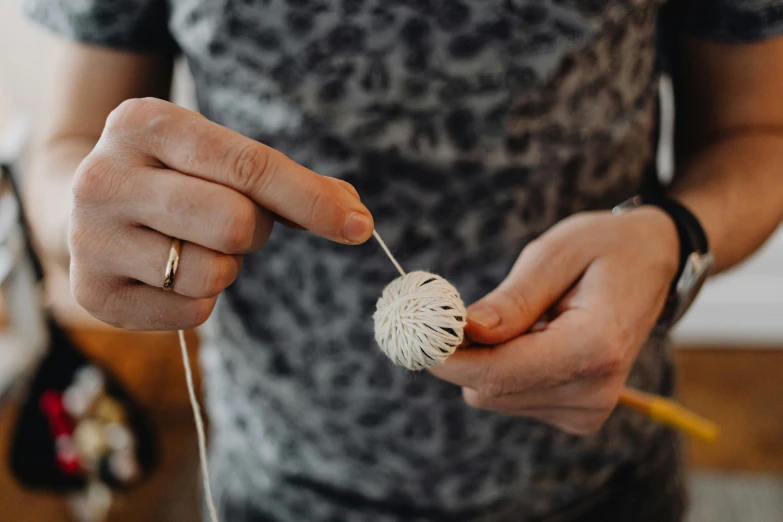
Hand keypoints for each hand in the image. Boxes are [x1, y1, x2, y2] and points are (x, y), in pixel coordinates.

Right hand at [69, 98, 372, 329]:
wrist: (88, 205)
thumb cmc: (177, 176)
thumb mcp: (219, 156)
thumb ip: (288, 183)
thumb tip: (357, 218)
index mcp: (143, 123)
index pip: (250, 166)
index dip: (312, 200)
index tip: (358, 225)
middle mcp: (104, 177)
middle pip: (236, 224)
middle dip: (255, 230)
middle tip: (232, 222)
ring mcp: (90, 238)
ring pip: (214, 273)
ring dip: (226, 266)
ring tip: (193, 243)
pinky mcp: (93, 293)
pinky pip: (192, 312)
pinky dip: (201, 298)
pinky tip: (170, 272)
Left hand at [429, 208, 679, 434]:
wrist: (652, 264)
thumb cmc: (604, 248)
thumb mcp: (556, 254)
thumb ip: (513, 299)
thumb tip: (468, 331)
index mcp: (595, 348)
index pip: (498, 372)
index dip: (447, 355)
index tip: (413, 330)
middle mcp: (594, 391)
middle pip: (488, 389)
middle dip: (461, 353)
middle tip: (451, 311)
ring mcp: (587, 410)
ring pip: (492, 396)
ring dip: (485, 358)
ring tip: (516, 316)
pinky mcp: (577, 415)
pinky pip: (510, 397)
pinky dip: (503, 367)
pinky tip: (531, 337)